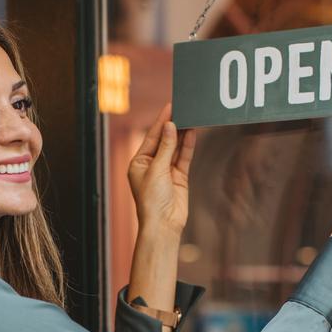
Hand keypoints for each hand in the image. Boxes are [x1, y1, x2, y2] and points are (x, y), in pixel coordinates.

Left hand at [127, 102, 196, 235]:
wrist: (163, 224)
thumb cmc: (152, 200)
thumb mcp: (157, 169)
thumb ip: (166, 147)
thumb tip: (171, 126)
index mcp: (138, 163)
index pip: (151, 137)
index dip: (161, 122)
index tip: (170, 107)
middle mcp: (151, 165)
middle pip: (164, 141)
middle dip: (173, 126)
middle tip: (183, 109)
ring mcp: (166, 171)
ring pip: (175, 148)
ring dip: (182, 134)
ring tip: (190, 117)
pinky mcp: (179, 177)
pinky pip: (184, 158)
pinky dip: (188, 146)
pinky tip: (193, 133)